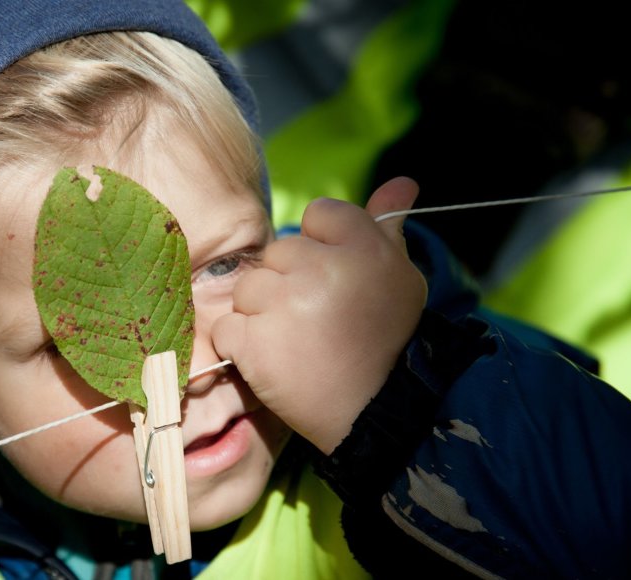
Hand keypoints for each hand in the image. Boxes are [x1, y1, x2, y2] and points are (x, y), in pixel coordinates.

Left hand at [212, 177, 426, 453]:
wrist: (375, 411)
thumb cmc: (387, 339)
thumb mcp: (399, 277)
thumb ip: (388, 225)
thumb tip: (403, 181)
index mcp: (361, 246)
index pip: (318, 214)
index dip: (322, 246)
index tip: (335, 281)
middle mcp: (321, 267)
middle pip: (278, 252)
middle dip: (290, 282)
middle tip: (318, 319)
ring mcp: (283, 304)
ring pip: (248, 287)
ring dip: (263, 313)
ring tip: (296, 341)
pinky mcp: (252, 340)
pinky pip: (227, 327)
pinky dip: (242, 346)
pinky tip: (274, 360)